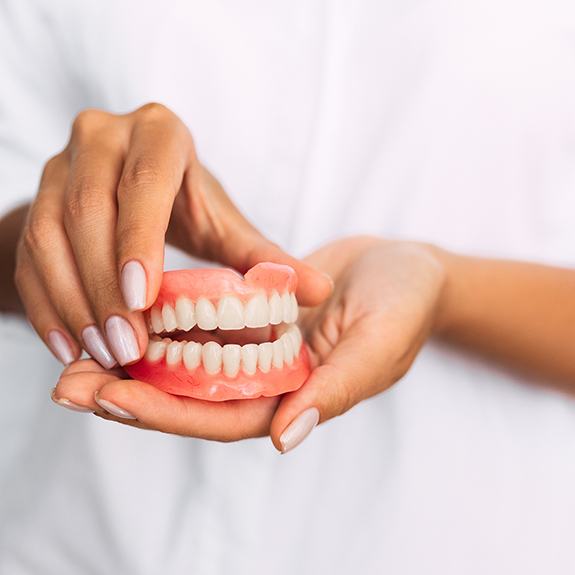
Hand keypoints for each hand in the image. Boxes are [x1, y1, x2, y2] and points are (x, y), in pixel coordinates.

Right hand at [15, 103, 331, 368]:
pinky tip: (68, 348)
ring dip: (74, 303)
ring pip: (50, 237)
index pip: (144, 184)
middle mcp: (101, 138)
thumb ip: (264, 257)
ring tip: (101, 355)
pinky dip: (46, 307)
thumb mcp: (224, 225)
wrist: (133, 199)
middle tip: (126, 346)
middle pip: (90, 213)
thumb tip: (320, 291)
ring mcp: (60, 167)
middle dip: (105, 286)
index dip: (139, 239)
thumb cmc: (187, 207)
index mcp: (158, 135)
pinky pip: (28, 257)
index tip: (144, 300)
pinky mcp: (36, 202)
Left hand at [52, 236, 446, 450]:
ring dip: (133, 363)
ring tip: (74, 356)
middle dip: (130, 395)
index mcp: (298, 397)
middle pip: (191, 399)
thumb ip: (338, 388)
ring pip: (186, 366)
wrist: (405, 265)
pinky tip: (122, 315)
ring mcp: (257, 350)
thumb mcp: (378, 341)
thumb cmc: (405, 302)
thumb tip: (284, 436)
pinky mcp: (250, 318)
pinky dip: (161, 326)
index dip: (168, 413)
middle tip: (67, 386)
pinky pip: (200, 327)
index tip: (112, 399)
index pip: (224, 417)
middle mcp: (269, 381)